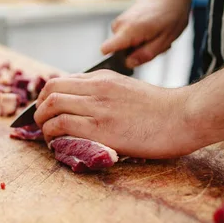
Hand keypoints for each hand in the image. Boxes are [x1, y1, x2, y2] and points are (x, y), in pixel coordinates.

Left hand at [33, 70, 200, 158]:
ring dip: (42, 124)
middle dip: (39, 110)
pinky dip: (52, 135)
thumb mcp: (128, 89)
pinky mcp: (100, 127)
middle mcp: (96, 88)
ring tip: (48, 137)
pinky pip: (62, 125)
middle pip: (50, 91)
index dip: (45, 98)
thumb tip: (82, 105)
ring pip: (51, 107)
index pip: (60, 81)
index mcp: (102, 78)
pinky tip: (57, 144)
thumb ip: (104, 93)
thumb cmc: (161, 109)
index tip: (46, 112)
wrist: (185, 116)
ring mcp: (97, 107)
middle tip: (42, 124)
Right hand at [100, 0, 191, 67]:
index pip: (105, 49)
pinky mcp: (123, 20)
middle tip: (153, 44)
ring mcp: (120, 21)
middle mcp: (120, 25)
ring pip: (123, 44)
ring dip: (139, 45)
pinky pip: (126, 36)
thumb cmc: (171, 14)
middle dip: (134, 52)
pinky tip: (151, 31)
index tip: (130, 58)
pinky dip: (139, 37)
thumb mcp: (164, 40)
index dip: (115, 59)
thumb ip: (144, 55)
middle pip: (117, 50)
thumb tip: (128, 64)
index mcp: (128, 30)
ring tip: (154, 36)